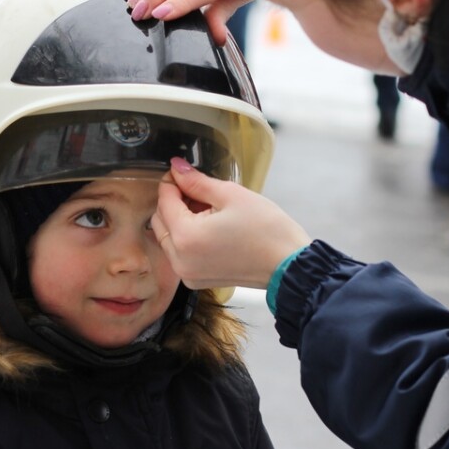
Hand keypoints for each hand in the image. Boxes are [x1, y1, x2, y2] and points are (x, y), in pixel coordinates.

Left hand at [151, 158, 310, 289]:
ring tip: (208, 209)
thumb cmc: (266, 230)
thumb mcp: (231, 195)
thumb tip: (177, 168)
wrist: (288, 264)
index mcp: (185, 237)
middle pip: (160, 221)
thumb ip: (197, 182)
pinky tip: (210, 227)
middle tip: (198, 190)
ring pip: (168, 237)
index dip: (172, 182)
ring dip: (179, 220)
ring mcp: (187, 273)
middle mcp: (180, 260)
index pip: (164, 201)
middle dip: (174, 202)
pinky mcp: (196, 280)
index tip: (182, 172)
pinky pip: (180, 253)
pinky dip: (187, 237)